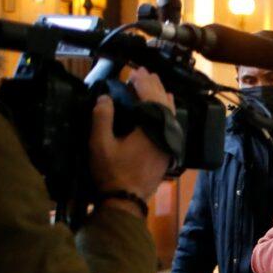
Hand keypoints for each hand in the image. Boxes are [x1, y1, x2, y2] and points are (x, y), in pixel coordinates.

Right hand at [90, 69, 173, 200]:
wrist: (126, 200)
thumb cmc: (111, 173)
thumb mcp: (100, 145)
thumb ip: (102, 118)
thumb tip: (105, 97)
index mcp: (150, 130)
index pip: (150, 99)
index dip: (143, 83)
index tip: (134, 72)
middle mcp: (165, 134)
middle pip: (163, 103)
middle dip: (154, 86)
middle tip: (144, 72)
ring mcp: (170, 143)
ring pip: (171, 113)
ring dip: (161, 96)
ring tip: (154, 82)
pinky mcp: (169, 150)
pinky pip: (172, 124)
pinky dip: (168, 110)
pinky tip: (165, 105)